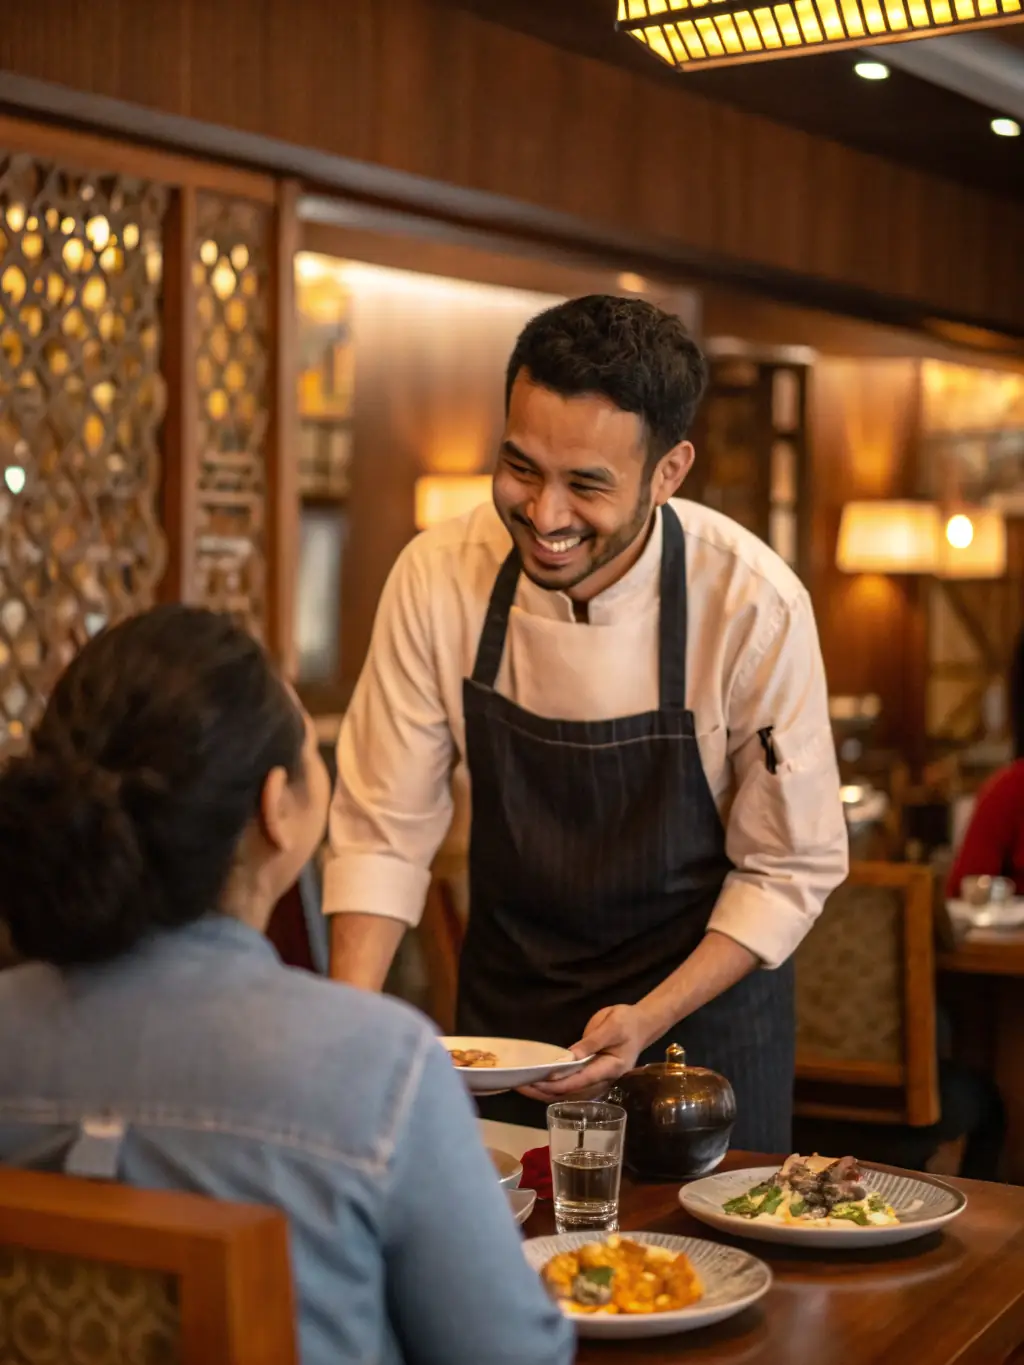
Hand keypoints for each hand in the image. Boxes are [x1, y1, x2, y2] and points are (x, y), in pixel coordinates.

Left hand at [518, 1003, 657, 1101]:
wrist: (640, 1025)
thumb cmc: (627, 1023)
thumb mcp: (612, 1026)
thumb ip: (592, 1042)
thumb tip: (570, 1056)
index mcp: (610, 1068)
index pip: (582, 1080)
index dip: (560, 1082)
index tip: (540, 1080)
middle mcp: (602, 1080)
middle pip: (571, 1092)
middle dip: (545, 1091)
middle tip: (520, 1085)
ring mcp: (595, 1081)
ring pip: (567, 1094)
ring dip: (544, 1093)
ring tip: (521, 1086)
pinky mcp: (589, 1077)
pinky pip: (568, 1087)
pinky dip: (551, 1088)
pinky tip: (535, 1084)